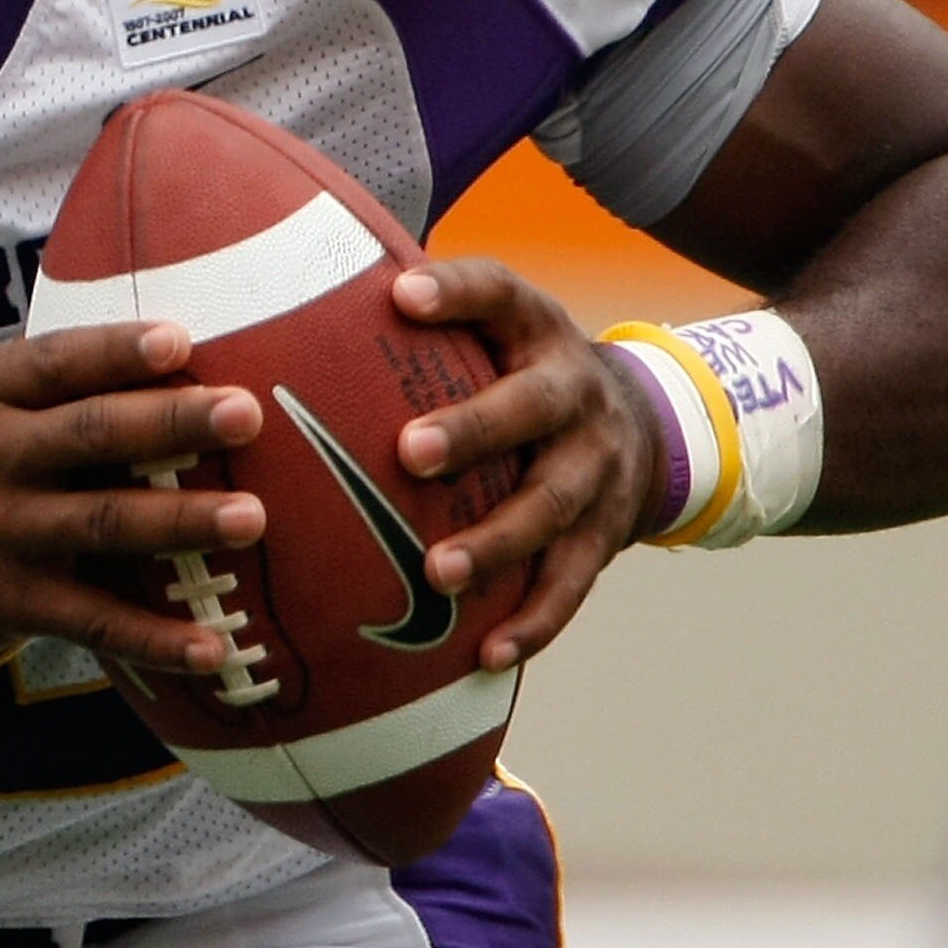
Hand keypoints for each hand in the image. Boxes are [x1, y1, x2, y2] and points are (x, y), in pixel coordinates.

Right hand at [0, 324, 264, 675]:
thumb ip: (42, 391)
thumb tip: (166, 360)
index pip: (54, 362)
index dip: (116, 350)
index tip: (180, 341)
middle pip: (91, 434)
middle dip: (172, 422)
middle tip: (244, 413)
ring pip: (101, 522)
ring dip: (180, 521)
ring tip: (250, 519)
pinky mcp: (5, 600)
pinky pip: (91, 619)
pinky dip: (153, 636)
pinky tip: (210, 646)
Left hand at [389, 259, 666, 668]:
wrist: (649, 429)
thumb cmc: (523, 377)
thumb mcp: (499, 332)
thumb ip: (427, 320)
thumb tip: (299, 293)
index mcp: (538, 334)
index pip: (501, 295)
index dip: (457, 293)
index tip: (401, 297)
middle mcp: (576, 396)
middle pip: (534, 407)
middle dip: (476, 429)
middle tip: (410, 452)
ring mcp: (597, 469)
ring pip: (552, 506)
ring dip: (496, 541)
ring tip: (437, 572)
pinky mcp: (604, 537)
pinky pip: (570, 584)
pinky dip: (534, 623)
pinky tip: (487, 654)